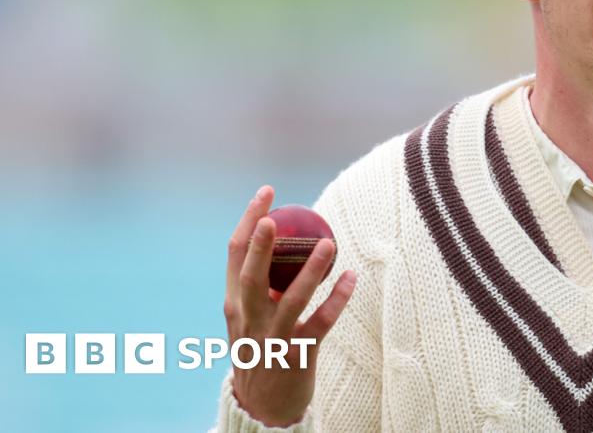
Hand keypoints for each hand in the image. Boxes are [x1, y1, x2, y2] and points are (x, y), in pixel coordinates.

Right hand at [224, 186, 356, 426]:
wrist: (262, 406)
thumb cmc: (259, 348)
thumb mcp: (249, 316)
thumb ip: (258, 283)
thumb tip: (283, 236)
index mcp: (234, 304)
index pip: (235, 255)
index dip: (249, 221)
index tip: (266, 193)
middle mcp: (249, 319)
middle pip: (251, 277)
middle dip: (260, 246)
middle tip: (273, 216)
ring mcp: (273, 338)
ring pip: (291, 300)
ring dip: (310, 271)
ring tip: (328, 243)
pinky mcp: (298, 355)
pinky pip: (321, 324)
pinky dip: (336, 301)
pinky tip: (351, 278)